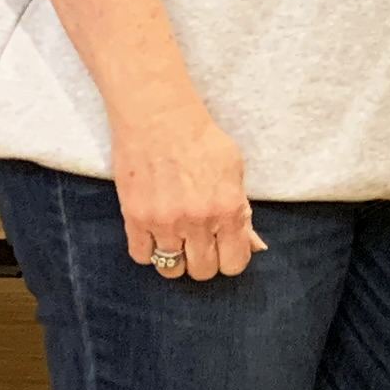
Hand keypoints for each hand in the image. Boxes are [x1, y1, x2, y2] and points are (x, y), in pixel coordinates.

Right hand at [112, 97, 265, 281]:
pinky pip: (142, 257)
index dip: (231, 258)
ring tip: (177, 238)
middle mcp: (197, 221)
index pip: (234, 263)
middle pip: (202, 271)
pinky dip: (150, 249)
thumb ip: (243, 212)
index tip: (226, 249)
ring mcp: (164, 223)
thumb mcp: (234, 170)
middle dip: (204, 260)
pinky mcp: (134, 219)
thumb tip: (255, 246)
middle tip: (201, 241)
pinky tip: (156, 233)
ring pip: (171, 270)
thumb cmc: (201, 139)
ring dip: (176, 258)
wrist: (159, 118)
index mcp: (228, 208)